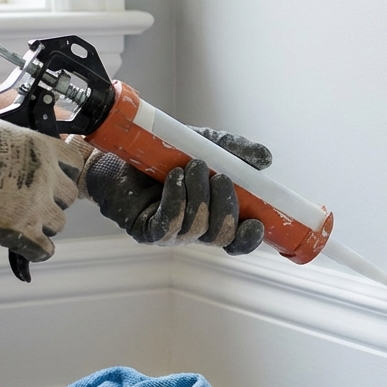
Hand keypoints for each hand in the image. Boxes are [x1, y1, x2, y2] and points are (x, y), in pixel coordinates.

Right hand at [0, 110, 83, 262]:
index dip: (63, 170)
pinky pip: (42, 249)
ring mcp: (34, 206)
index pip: (72, 162)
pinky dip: (38, 250)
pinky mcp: (18, 231)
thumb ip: (5, 136)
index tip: (54, 175)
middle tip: (34, 198)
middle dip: (53, 197)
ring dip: (44, 222)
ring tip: (25, 219)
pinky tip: (30, 246)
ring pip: (58, 223)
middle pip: (68, 195)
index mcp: (40, 148)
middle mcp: (45, 178)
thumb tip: (1, 138)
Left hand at [75, 128, 272, 254]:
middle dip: (226, 208)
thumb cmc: (164, 152)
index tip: (256, 222)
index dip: (249, 238)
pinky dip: (177, 199)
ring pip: (196, 228)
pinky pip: (169, 224)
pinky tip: (175, 178)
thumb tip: (265, 159)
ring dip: (199, 195)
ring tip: (192, 166)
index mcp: (212, 216)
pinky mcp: (146, 230)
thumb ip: (235, 152)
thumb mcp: (206, 145)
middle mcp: (194, 229)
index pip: (236, 240)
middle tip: (220, 176)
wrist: (121, 151)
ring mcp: (170, 233)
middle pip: (221, 237)